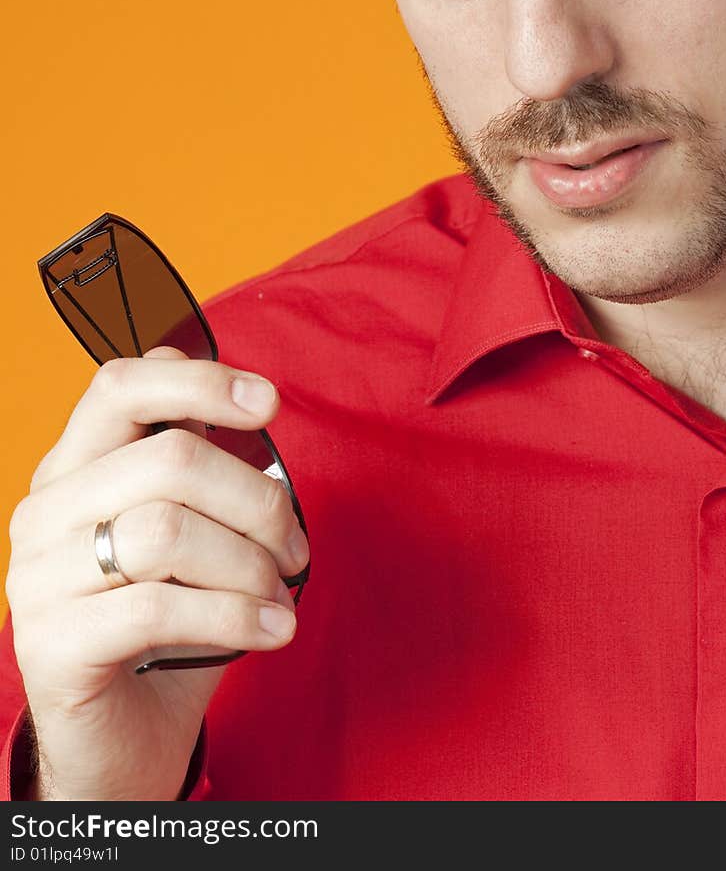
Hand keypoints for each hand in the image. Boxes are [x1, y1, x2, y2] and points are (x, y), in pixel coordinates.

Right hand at [4, 345, 308, 800]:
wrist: (122, 739)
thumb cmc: (168, 626)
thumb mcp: (190, 533)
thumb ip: (204, 470)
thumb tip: (257, 411)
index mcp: (74, 467)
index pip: (120, 386)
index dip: (200, 381)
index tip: (269, 402)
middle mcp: (45, 512)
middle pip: (170, 459)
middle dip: (257, 500)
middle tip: (294, 548)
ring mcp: (37, 579)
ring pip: (167, 531)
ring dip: (249, 564)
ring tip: (281, 594)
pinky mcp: (52, 645)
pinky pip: (160, 608)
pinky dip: (236, 615)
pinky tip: (273, 629)